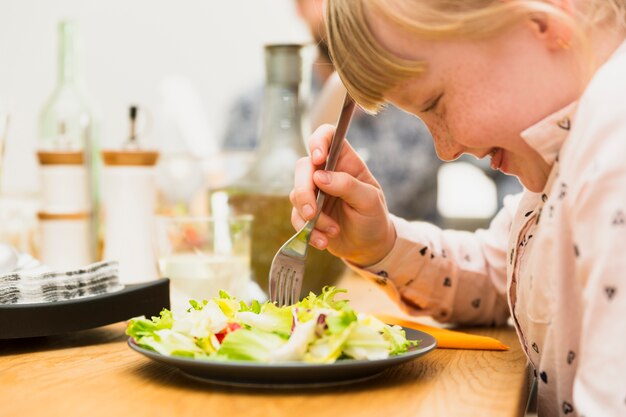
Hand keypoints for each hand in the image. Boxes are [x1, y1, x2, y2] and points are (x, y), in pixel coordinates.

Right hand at [289, 124, 395, 266]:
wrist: (368, 246)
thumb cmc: (374, 218)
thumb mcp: (369, 201)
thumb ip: (348, 185)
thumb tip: (320, 177)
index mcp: (344, 161)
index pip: (327, 136)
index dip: (318, 141)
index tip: (318, 158)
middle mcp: (326, 172)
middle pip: (303, 167)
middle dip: (304, 191)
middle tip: (313, 212)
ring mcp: (314, 192)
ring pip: (296, 194)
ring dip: (311, 217)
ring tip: (333, 231)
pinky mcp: (306, 212)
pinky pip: (296, 217)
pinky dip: (307, 231)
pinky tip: (323, 241)